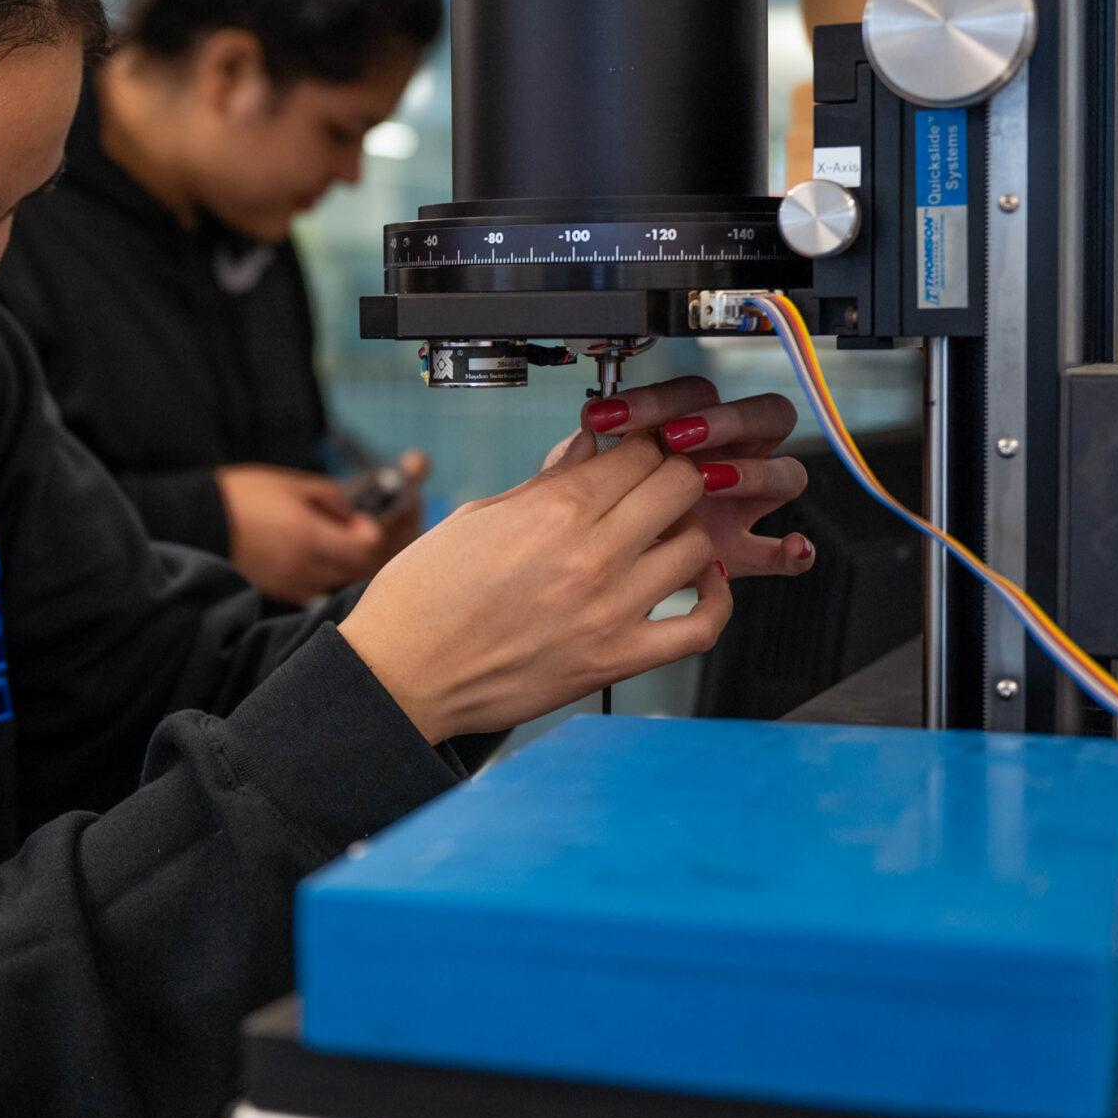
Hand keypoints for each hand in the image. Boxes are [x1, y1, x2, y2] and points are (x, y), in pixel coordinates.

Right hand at [216, 464, 399, 602]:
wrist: (199, 521)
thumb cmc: (245, 495)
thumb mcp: (292, 483)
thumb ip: (331, 498)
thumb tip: (355, 516)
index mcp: (309, 537)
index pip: (364, 551)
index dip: (370, 536)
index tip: (360, 522)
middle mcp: (304, 568)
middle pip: (355, 572)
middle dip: (359, 552)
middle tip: (350, 533)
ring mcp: (290, 585)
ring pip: (336, 584)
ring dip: (341, 567)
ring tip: (327, 544)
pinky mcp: (277, 593)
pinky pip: (313, 591)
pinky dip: (320, 577)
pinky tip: (307, 558)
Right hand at [338, 432, 729, 743]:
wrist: (403, 676)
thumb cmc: (424, 599)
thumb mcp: (476, 517)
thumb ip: (544, 484)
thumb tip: (586, 449)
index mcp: (552, 512)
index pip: (638, 451)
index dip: (642, 441)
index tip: (636, 446)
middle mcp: (591, 557)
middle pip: (679, 485)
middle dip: (670, 473)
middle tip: (653, 482)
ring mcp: (611, 611)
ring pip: (697, 545)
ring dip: (685, 530)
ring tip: (663, 532)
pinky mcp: (618, 661)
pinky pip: (701, 627)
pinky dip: (714, 600)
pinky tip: (701, 584)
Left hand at [577, 376, 816, 579]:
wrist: (597, 571)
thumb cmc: (596, 514)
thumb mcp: (584, 482)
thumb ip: (586, 457)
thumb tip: (585, 433)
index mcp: (691, 432)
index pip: (697, 394)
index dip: (660, 400)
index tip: (614, 417)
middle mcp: (728, 460)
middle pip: (765, 416)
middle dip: (726, 419)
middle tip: (679, 436)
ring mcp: (744, 506)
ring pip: (786, 473)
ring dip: (755, 471)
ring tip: (711, 481)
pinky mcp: (746, 553)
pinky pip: (788, 552)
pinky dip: (796, 551)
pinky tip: (790, 547)